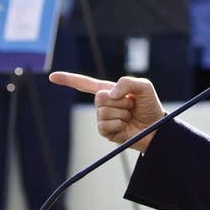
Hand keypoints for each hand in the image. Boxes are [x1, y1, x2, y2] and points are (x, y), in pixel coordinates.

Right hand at [49, 72, 164, 151]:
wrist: (157, 128)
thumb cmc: (150, 106)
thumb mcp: (144, 87)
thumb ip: (127, 82)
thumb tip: (110, 93)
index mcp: (110, 90)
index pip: (86, 84)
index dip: (69, 79)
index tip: (52, 77)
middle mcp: (104, 103)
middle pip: (99, 97)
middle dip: (120, 101)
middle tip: (131, 106)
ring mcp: (103, 118)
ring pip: (103, 112)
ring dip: (121, 114)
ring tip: (130, 116)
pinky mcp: (105, 132)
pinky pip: (104, 126)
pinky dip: (118, 125)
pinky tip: (125, 126)